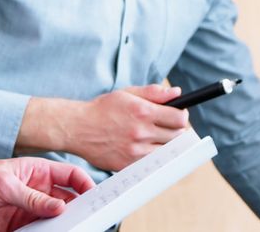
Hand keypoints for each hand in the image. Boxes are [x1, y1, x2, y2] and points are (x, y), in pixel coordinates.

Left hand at [0, 157, 94, 230]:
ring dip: (63, 225)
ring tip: (72, 229)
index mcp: (35, 172)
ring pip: (55, 220)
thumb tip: (58, 207)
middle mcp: (34, 192)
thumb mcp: (4, 184)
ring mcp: (26, 212)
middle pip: (66, 201)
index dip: (85, 184)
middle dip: (79, 208)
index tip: (96, 194)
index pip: (69, 176)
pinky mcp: (16, 229)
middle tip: (90, 216)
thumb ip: (32, 197)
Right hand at [17, 84, 189, 170]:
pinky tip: (146, 149)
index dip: (182, 117)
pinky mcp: (128, 165)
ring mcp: (135, 151)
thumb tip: (177, 93)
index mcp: (143, 112)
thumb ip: (154, 93)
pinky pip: (151, 164)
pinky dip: (153, 158)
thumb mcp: (127, 94)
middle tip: (169, 128)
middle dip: (177, 131)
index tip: (178, 117)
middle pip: (177, 137)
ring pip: (167, 152)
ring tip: (158, 139)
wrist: (77, 128)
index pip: (179, 119)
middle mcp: (141, 132)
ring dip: (167, 146)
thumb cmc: (102, 109)